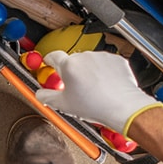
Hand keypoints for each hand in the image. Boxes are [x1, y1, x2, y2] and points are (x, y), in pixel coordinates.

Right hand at [35, 51, 162, 136]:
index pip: (52, 56)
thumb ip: (46, 96)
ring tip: (93, 90)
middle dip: (72, 72)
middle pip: (72, 61)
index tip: (48, 63)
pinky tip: (104, 86)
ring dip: (88, 72)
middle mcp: (85, 57)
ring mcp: (102, 57)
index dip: (49, 60)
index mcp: (69, 65)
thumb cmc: (95, 106)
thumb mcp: (63, 105)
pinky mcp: (116, 60)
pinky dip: (104, 73)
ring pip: (89, 63)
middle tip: (74, 88)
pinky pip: (105, 64)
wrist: (123, 107)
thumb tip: (39, 94)